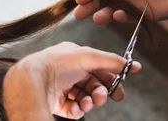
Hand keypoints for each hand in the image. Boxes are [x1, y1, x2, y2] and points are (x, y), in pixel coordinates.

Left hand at [3, 42, 141, 119]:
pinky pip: (74, 109)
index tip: (121, 87)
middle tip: (107, 97)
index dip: (110, 78)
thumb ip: (112, 61)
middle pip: (93, 85)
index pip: (98, 68)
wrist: (32, 81)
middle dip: (101, 92)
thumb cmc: (57, 63)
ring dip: (91, 101)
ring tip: (89, 102)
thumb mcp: (89, 57)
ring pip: (85, 98)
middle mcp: (67, 72)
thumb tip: (135, 66)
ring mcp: (61, 88)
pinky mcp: (56, 104)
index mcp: (74, 57)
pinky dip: (78, 109)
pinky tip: (76, 106)